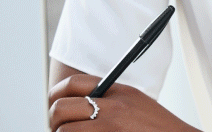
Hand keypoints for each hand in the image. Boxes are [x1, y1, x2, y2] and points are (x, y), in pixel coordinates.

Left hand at [48, 74, 196, 131]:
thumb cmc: (157, 128)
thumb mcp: (134, 102)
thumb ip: (107, 98)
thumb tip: (74, 104)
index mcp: (117, 91)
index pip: (72, 84)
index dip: (56, 95)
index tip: (54, 105)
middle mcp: (112, 108)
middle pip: (61, 108)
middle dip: (54, 120)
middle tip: (58, 128)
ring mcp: (110, 128)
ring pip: (64, 131)